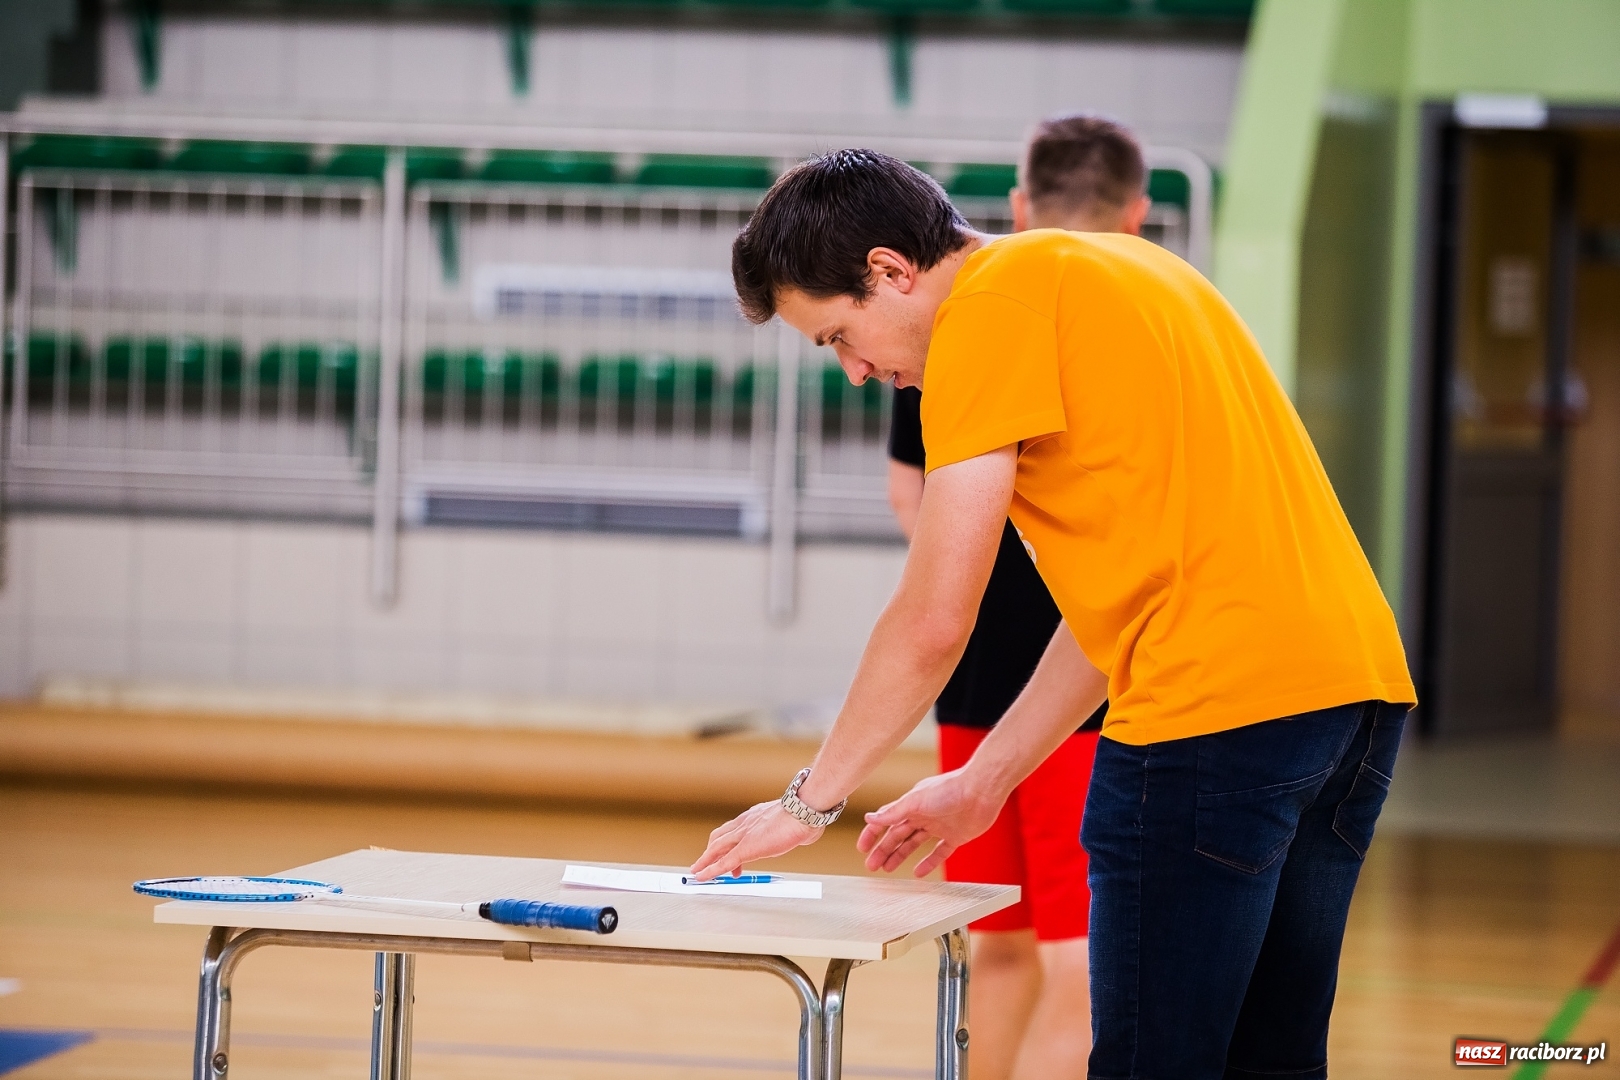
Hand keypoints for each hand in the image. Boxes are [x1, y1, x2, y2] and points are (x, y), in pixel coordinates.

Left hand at [689, 801, 822, 880]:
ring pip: (716, 848)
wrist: (803, 812)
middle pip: (718, 837)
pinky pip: (723, 862)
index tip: (724, 852)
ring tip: (698, 872)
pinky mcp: (744, 848)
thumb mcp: (793, 822)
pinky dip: (710, 870)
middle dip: (709, 852)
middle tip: (704, 864)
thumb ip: (793, 829)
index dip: (725, 841)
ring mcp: (743, 835)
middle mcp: (744, 823)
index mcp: (754, 816)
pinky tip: (702, 877)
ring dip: (705, 861)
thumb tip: (803, 834)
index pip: (733, 829)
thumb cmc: (803, 815)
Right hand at [856, 768, 1004, 876]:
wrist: (982, 791)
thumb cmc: (950, 789)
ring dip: (900, 855)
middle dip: (883, 850)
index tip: (862, 848)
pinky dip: (928, 863)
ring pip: (914, 844)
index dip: (873, 834)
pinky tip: (918, 873)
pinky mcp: (955, 836)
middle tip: (872, 866)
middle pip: (898, 835)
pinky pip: (939, 852)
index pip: (886, 820)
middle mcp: (923, 815)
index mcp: (911, 805)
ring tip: (888, 869)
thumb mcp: (916, 800)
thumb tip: (869, 818)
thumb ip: (893, 812)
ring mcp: (939, 826)